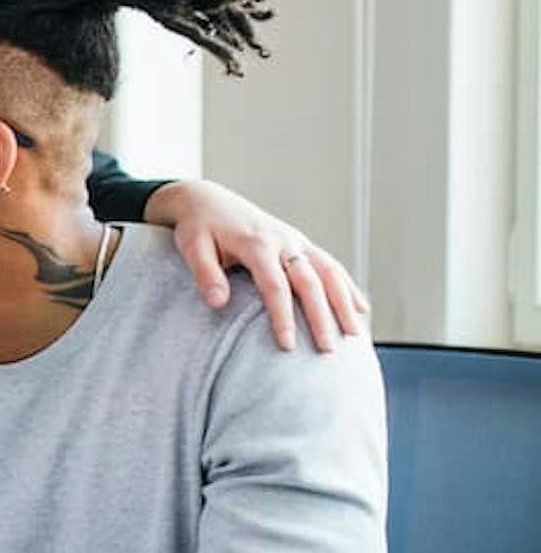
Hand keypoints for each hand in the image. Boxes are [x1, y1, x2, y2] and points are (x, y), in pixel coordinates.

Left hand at [145, 179, 367, 351]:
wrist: (208, 201)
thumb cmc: (198, 228)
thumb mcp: (192, 247)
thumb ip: (205, 273)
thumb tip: (217, 303)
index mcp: (256, 243)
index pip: (274, 285)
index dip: (282, 316)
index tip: (287, 345)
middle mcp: (282, 241)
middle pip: (309, 281)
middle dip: (320, 317)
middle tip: (327, 351)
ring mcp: (295, 241)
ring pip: (329, 272)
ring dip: (344, 302)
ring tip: (354, 335)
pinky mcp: (301, 244)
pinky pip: (330, 265)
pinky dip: (347, 286)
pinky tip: (360, 308)